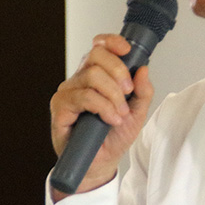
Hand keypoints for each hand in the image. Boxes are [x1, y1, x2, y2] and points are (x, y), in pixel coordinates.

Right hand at [49, 34, 153, 199]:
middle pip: (96, 55)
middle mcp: (80, 79)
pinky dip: (103, 107)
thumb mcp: (137, 113)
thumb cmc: (113, 136)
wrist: (101, 162)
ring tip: (120, 114)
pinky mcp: (61, 107)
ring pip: (92, 76)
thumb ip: (143, 91)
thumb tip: (144, 69)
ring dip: (113, 95)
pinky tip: (110, 119)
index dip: (112, 42)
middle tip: (128, 91)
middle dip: (118, 71)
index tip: (128, 50)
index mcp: (96, 75)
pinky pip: (84, 97)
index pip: (99, 46)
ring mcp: (68, 92)